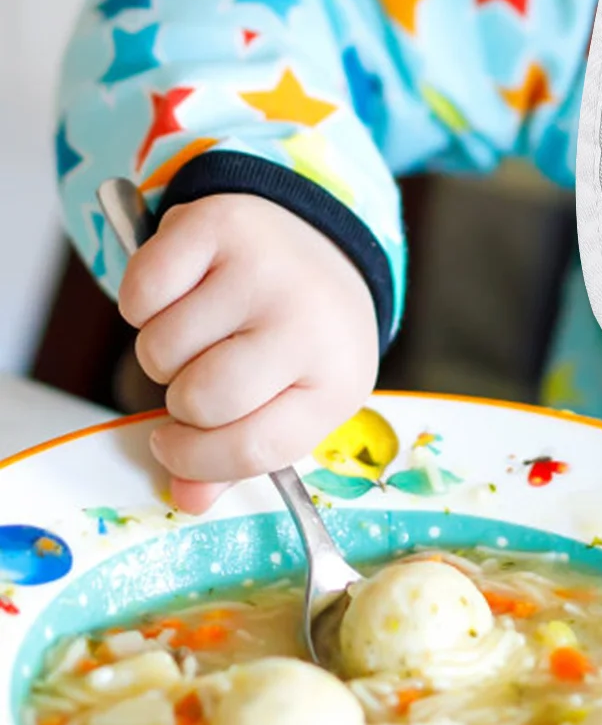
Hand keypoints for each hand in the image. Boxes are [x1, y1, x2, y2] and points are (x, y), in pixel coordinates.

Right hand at [118, 194, 379, 514]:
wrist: (316, 237)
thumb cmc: (297, 331)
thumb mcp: (292, 398)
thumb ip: (237, 456)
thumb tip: (186, 500)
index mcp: (339, 379)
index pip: (253, 450)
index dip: (198, 459)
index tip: (175, 443)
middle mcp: (311, 320)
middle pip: (201, 400)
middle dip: (182, 396)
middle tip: (205, 367)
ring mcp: (268, 268)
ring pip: (161, 350)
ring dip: (164, 346)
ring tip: (205, 321)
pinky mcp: (222, 224)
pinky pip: (140, 294)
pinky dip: (144, 299)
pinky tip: (187, 286)